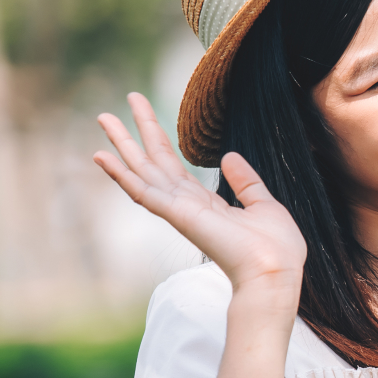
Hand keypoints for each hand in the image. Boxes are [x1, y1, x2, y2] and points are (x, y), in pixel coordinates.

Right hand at [95, 92, 306, 300]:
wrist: (275, 272)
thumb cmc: (275, 249)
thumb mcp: (264, 205)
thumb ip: (246, 182)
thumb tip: (229, 155)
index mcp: (206, 205)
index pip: (174, 169)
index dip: (159, 141)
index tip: (146, 116)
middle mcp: (186, 206)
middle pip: (154, 162)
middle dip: (136, 134)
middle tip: (119, 104)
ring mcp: (179, 211)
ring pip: (142, 171)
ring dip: (122, 145)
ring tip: (103, 116)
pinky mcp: (177, 216)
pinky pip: (143, 192)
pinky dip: (121, 175)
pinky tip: (102, 156)